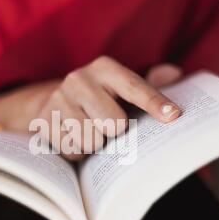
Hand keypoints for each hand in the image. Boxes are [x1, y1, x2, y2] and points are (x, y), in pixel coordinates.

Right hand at [36, 56, 181, 159]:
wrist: (53, 103)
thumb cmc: (99, 99)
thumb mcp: (121, 89)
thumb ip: (148, 85)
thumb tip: (174, 73)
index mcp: (104, 68)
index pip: (134, 87)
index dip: (155, 102)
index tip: (174, 116)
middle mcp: (79, 79)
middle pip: (115, 124)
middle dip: (115, 132)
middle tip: (106, 125)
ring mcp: (58, 100)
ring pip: (93, 141)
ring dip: (95, 144)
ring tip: (89, 132)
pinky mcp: (44, 121)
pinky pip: (73, 150)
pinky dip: (78, 151)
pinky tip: (73, 137)